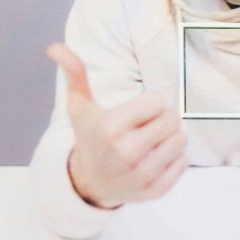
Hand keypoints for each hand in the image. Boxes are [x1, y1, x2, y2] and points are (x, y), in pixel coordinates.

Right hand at [49, 44, 187, 208]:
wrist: (90, 183)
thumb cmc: (90, 137)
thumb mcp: (80, 107)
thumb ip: (74, 75)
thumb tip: (56, 48)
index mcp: (110, 128)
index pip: (156, 101)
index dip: (147, 105)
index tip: (133, 114)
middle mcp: (126, 153)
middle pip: (172, 119)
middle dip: (161, 119)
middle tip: (143, 128)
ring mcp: (142, 175)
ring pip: (181, 139)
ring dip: (169, 138)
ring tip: (149, 143)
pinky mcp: (156, 191)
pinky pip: (184, 162)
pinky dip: (174, 159)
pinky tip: (154, 160)